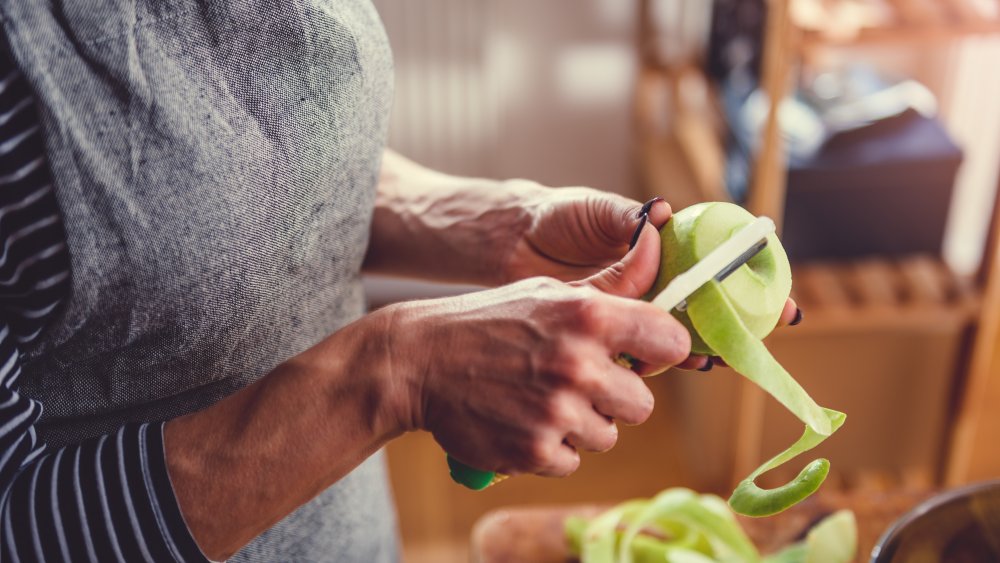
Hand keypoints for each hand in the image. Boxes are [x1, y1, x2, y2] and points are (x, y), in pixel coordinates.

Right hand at [382, 227, 690, 476]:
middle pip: (642, 404)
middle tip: (576, 384)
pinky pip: (572, 461)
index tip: (644, 356)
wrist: (419, 360)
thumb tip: (660, 275)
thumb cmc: (491, 322)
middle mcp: (579, 364)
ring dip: (581, 425)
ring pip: (608, 436)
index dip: (659, 352)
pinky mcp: (535, 451)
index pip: (671, 342)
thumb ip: (608, 297)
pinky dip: (551, 448)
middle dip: (615, 398)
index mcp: (589, 315)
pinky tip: (521, 421)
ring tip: (540, 400)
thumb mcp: (547, 292)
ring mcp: (557, 412)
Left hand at [499, 183, 801, 370]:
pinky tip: (684, 364)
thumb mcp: (594, 210)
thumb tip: (664, 213)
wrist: (511, 243)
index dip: (749, 277)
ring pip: (680, 330)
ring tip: (730, 353)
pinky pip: (643, 347)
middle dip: (743, 318)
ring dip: (709, 344)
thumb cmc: (556, 216)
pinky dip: (664, 358)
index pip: (714, 261)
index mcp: (659, 248)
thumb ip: (628, 219)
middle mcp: (654, 280)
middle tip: (771, 330)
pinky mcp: (609, 332)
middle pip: (708, 303)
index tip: (781, 295)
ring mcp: (634, 308)